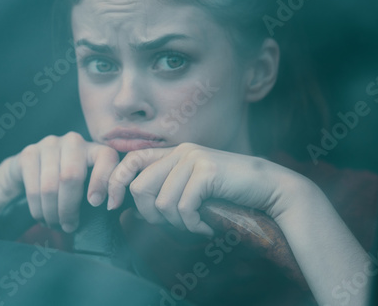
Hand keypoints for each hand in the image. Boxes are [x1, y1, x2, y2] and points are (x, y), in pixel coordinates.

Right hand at [6, 132, 119, 232]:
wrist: (34, 171)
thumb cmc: (72, 185)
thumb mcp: (91, 185)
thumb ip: (105, 191)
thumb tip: (113, 206)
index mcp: (95, 147)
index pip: (106, 158)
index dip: (104, 183)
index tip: (104, 206)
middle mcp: (74, 141)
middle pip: (71, 176)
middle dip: (69, 208)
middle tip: (70, 226)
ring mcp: (50, 144)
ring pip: (50, 186)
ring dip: (52, 212)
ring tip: (56, 225)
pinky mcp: (29, 153)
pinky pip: (33, 188)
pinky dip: (38, 209)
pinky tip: (42, 217)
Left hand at [107, 143, 312, 235]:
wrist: (267, 187)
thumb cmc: (230, 192)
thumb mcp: (194, 187)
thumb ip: (168, 188)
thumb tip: (134, 207)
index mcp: (174, 153)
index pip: (132, 160)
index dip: (115, 182)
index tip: (110, 205)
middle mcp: (181, 152)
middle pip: (140, 187)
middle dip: (151, 215)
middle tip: (173, 224)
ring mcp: (194, 159)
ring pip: (162, 202)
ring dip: (177, 224)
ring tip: (196, 224)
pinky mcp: (207, 171)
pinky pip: (183, 208)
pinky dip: (193, 224)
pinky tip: (206, 225)